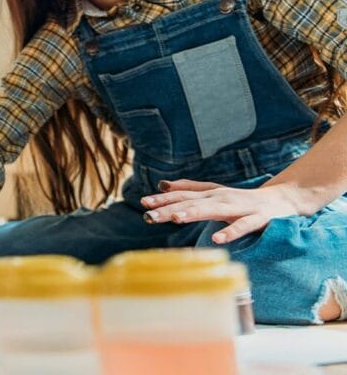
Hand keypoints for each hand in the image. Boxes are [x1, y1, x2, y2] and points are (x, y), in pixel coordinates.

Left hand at [140, 179, 301, 243]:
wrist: (282, 200)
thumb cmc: (242, 200)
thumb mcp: (213, 193)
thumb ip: (189, 189)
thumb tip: (162, 185)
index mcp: (209, 194)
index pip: (182, 196)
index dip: (163, 200)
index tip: (143, 203)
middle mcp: (221, 198)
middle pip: (191, 203)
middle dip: (169, 209)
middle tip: (148, 216)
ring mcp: (239, 207)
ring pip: (213, 210)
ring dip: (194, 213)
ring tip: (176, 219)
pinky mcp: (258, 218)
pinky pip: (243, 226)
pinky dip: (231, 232)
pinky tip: (218, 239)